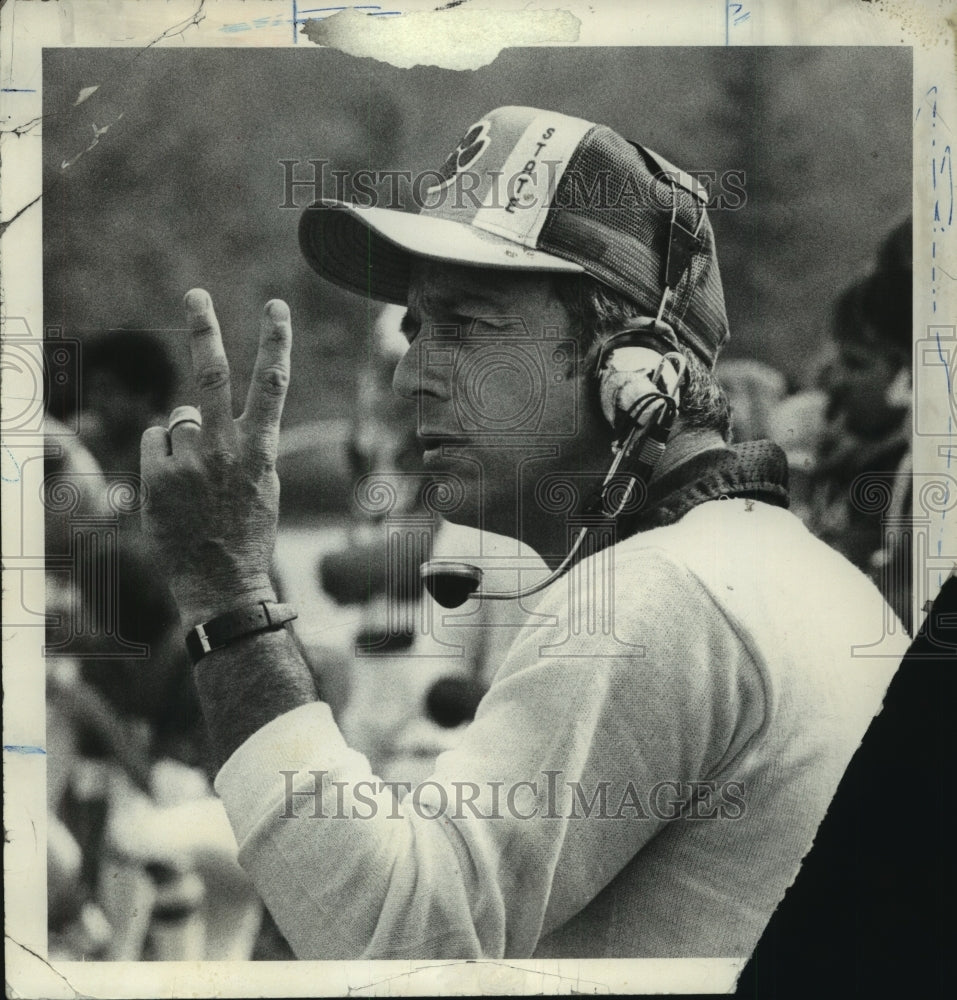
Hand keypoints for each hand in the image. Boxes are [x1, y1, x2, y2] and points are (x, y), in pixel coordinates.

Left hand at [141, 289, 291, 623]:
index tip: (276, 307)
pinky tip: (173, 489)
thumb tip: (194, 413)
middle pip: (213, 374)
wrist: (223, 581)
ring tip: (195, 482)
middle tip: (195, 295)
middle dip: (205, 330)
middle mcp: (227, 449)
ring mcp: (191, 462)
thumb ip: (242, 444)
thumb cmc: (246, 533)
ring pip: (179, 421)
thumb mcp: (263, 484)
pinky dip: (160, 458)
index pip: (272, 385)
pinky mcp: (159, 477)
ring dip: (183, 442)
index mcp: (262, 449)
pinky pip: (155, 442)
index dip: (275, 342)